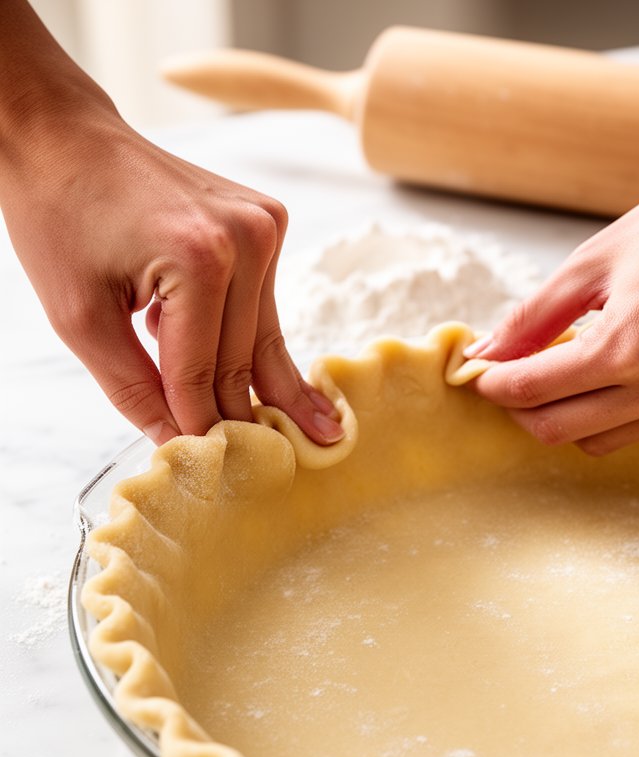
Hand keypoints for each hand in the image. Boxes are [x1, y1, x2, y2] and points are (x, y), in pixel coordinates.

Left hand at [0, 99, 342, 445]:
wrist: (63, 138)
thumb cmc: (58, 215)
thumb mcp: (80, 319)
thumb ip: (135, 389)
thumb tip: (179, 443)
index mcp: (199, 257)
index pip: (203, 373)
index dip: (201, 427)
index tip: (220, 472)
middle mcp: (246, 237)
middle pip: (245, 358)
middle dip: (245, 414)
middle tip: (286, 468)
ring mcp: (263, 224)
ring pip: (262, 335)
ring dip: (261, 382)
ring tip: (316, 432)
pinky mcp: (265, 221)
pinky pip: (260, 305)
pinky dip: (251, 340)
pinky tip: (273, 378)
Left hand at [464, 164, 638, 454]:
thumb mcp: (597, 261)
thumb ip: (533, 316)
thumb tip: (485, 353)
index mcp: (631, 345)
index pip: (532, 390)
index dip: (494, 384)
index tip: (479, 373)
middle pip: (557, 429)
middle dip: (520, 407)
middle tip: (507, 378)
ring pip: (595, 441)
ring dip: (564, 415)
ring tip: (556, 374)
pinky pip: (637, 432)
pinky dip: (607, 414)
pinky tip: (604, 378)